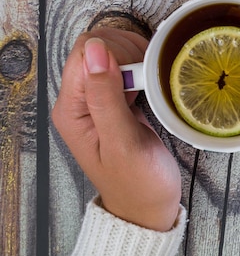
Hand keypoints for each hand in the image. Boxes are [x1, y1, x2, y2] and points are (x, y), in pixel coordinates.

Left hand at [52, 28, 181, 231]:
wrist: (149, 207)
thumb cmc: (139, 182)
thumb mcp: (123, 141)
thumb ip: (105, 95)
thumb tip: (95, 48)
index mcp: (71, 110)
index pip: (83, 52)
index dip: (115, 50)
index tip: (142, 70)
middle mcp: (78, 101)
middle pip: (95, 47)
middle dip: (126, 51)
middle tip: (150, 75)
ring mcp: (97, 101)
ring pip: (110, 54)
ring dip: (135, 57)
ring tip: (152, 79)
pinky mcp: (115, 102)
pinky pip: (123, 69)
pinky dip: (140, 67)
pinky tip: (151, 82)